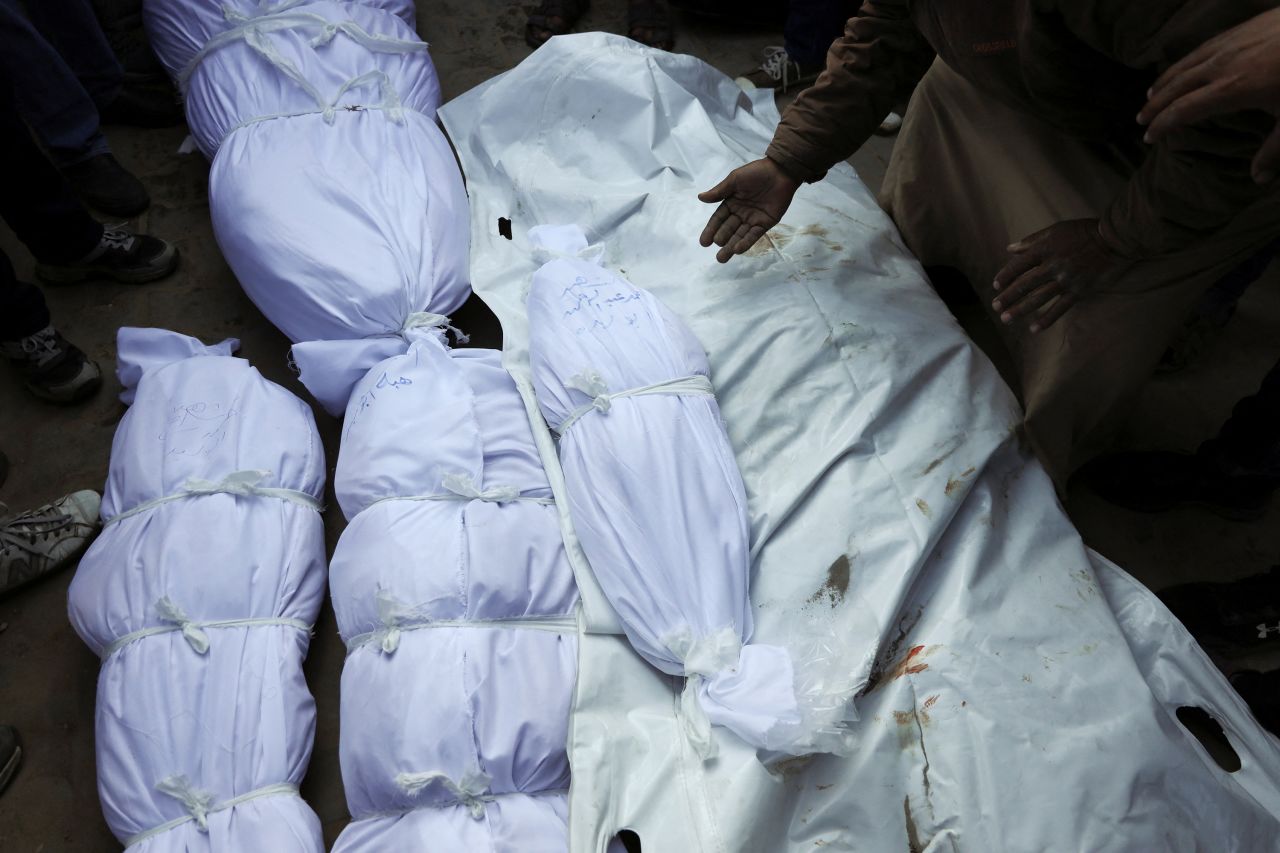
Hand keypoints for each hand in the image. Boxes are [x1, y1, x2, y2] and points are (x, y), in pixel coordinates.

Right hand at [698, 158, 799, 262]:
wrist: (781, 171)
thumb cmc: (756, 172)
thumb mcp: (734, 180)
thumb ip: (719, 191)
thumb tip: (700, 197)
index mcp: (731, 202)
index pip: (718, 219)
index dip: (711, 230)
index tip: (704, 242)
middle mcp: (740, 213)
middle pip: (728, 229)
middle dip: (721, 240)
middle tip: (714, 248)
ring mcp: (753, 219)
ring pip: (739, 235)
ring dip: (731, 247)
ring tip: (722, 258)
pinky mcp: (765, 223)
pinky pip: (754, 235)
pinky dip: (746, 242)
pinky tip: (737, 250)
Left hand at [992, 219, 1133, 332]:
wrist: (1113, 240)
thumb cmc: (1083, 232)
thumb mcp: (1055, 230)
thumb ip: (1031, 241)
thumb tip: (1010, 248)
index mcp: (1044, 249)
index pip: (1018, 265)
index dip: (1005, 276)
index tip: (996, 286)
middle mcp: (1053, 266)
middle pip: (1025, 284)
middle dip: (1008, 297)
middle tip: (996, 307)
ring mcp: (1066, 280)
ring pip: (1039, 298)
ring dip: (1021, 310)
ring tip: (1006, 319)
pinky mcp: (1079, 291)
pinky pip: (1060, 308)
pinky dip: (1046, 319)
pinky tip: (1034, 329)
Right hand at [1138, 7, 1279, 183]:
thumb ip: (1275, 150)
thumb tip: (1258, 180)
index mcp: (1232, 90)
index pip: (1184, 110)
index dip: (1163, 125)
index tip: (1148, 137)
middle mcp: (1222, 66)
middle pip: (1177, 87)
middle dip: (1155, 104)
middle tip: (1140, 119)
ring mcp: (1229, 45)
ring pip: (1186, 64)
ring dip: (1165, 81)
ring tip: (1151, 92)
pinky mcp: (1239, 30)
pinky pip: (1202, 48)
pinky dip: (1184, 61)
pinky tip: (1183, 66)